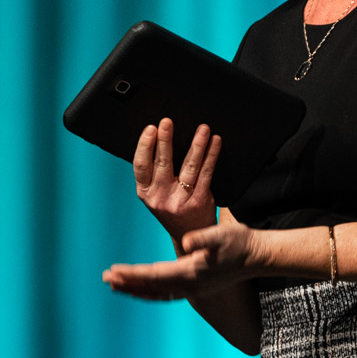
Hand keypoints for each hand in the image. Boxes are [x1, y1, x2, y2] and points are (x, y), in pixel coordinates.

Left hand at [102, 218, 258, 300]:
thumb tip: (187, 243)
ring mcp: (194, 289)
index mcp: (190, 272)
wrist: (259, 256)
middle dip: (128, 283)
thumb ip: (203, 238)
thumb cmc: (240, 243)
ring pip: (158, 293)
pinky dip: (152, 292)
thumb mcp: (221, 235)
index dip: (132, 274)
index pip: (153, 275)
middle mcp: (190, 285)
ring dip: (137, 290)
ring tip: (118, 287)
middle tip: (106, 279)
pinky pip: (168, 293)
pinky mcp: (198, 286)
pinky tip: (145, 289)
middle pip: (151, 287)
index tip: (113, 271)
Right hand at [132, 118, 222, 242]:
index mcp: (145, 192)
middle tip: (167, 122)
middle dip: (165, 140)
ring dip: (197, 145)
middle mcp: (160, 198)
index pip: (141, 166)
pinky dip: (212, 155)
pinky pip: (206, 173)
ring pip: (189, 167)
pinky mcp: (200, 200)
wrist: (190, 235)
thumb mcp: (154, 193)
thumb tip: (158, 136)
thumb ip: (153, 172)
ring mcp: (181, 200)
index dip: (144, 146)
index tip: (151, 128)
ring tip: (202, 129)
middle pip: (163, 164)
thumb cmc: (171, 206)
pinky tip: (215, 142)